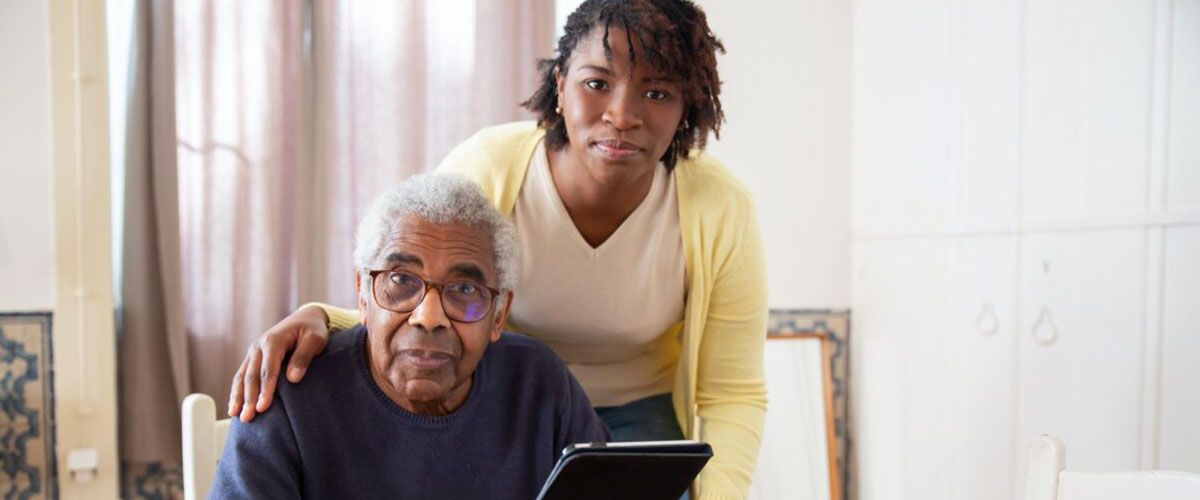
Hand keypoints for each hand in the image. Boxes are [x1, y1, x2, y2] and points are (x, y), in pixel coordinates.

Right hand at [228, 304, 329, 421]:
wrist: (305, 318)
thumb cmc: (313, 330)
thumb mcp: (315, 340)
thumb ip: (304, 357)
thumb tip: (292, 379)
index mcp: (273, 341)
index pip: (268, 370)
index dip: (265, 390)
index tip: (262, 408)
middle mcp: (258, 346)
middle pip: (252, 376)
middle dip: (248, 398)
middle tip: (247, 418)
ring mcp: (253, 352)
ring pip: (242, 376)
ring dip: (238, 397)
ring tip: (236, 415)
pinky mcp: (253, 358)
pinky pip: (241, 375)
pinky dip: (236, 391)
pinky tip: (234, 406)